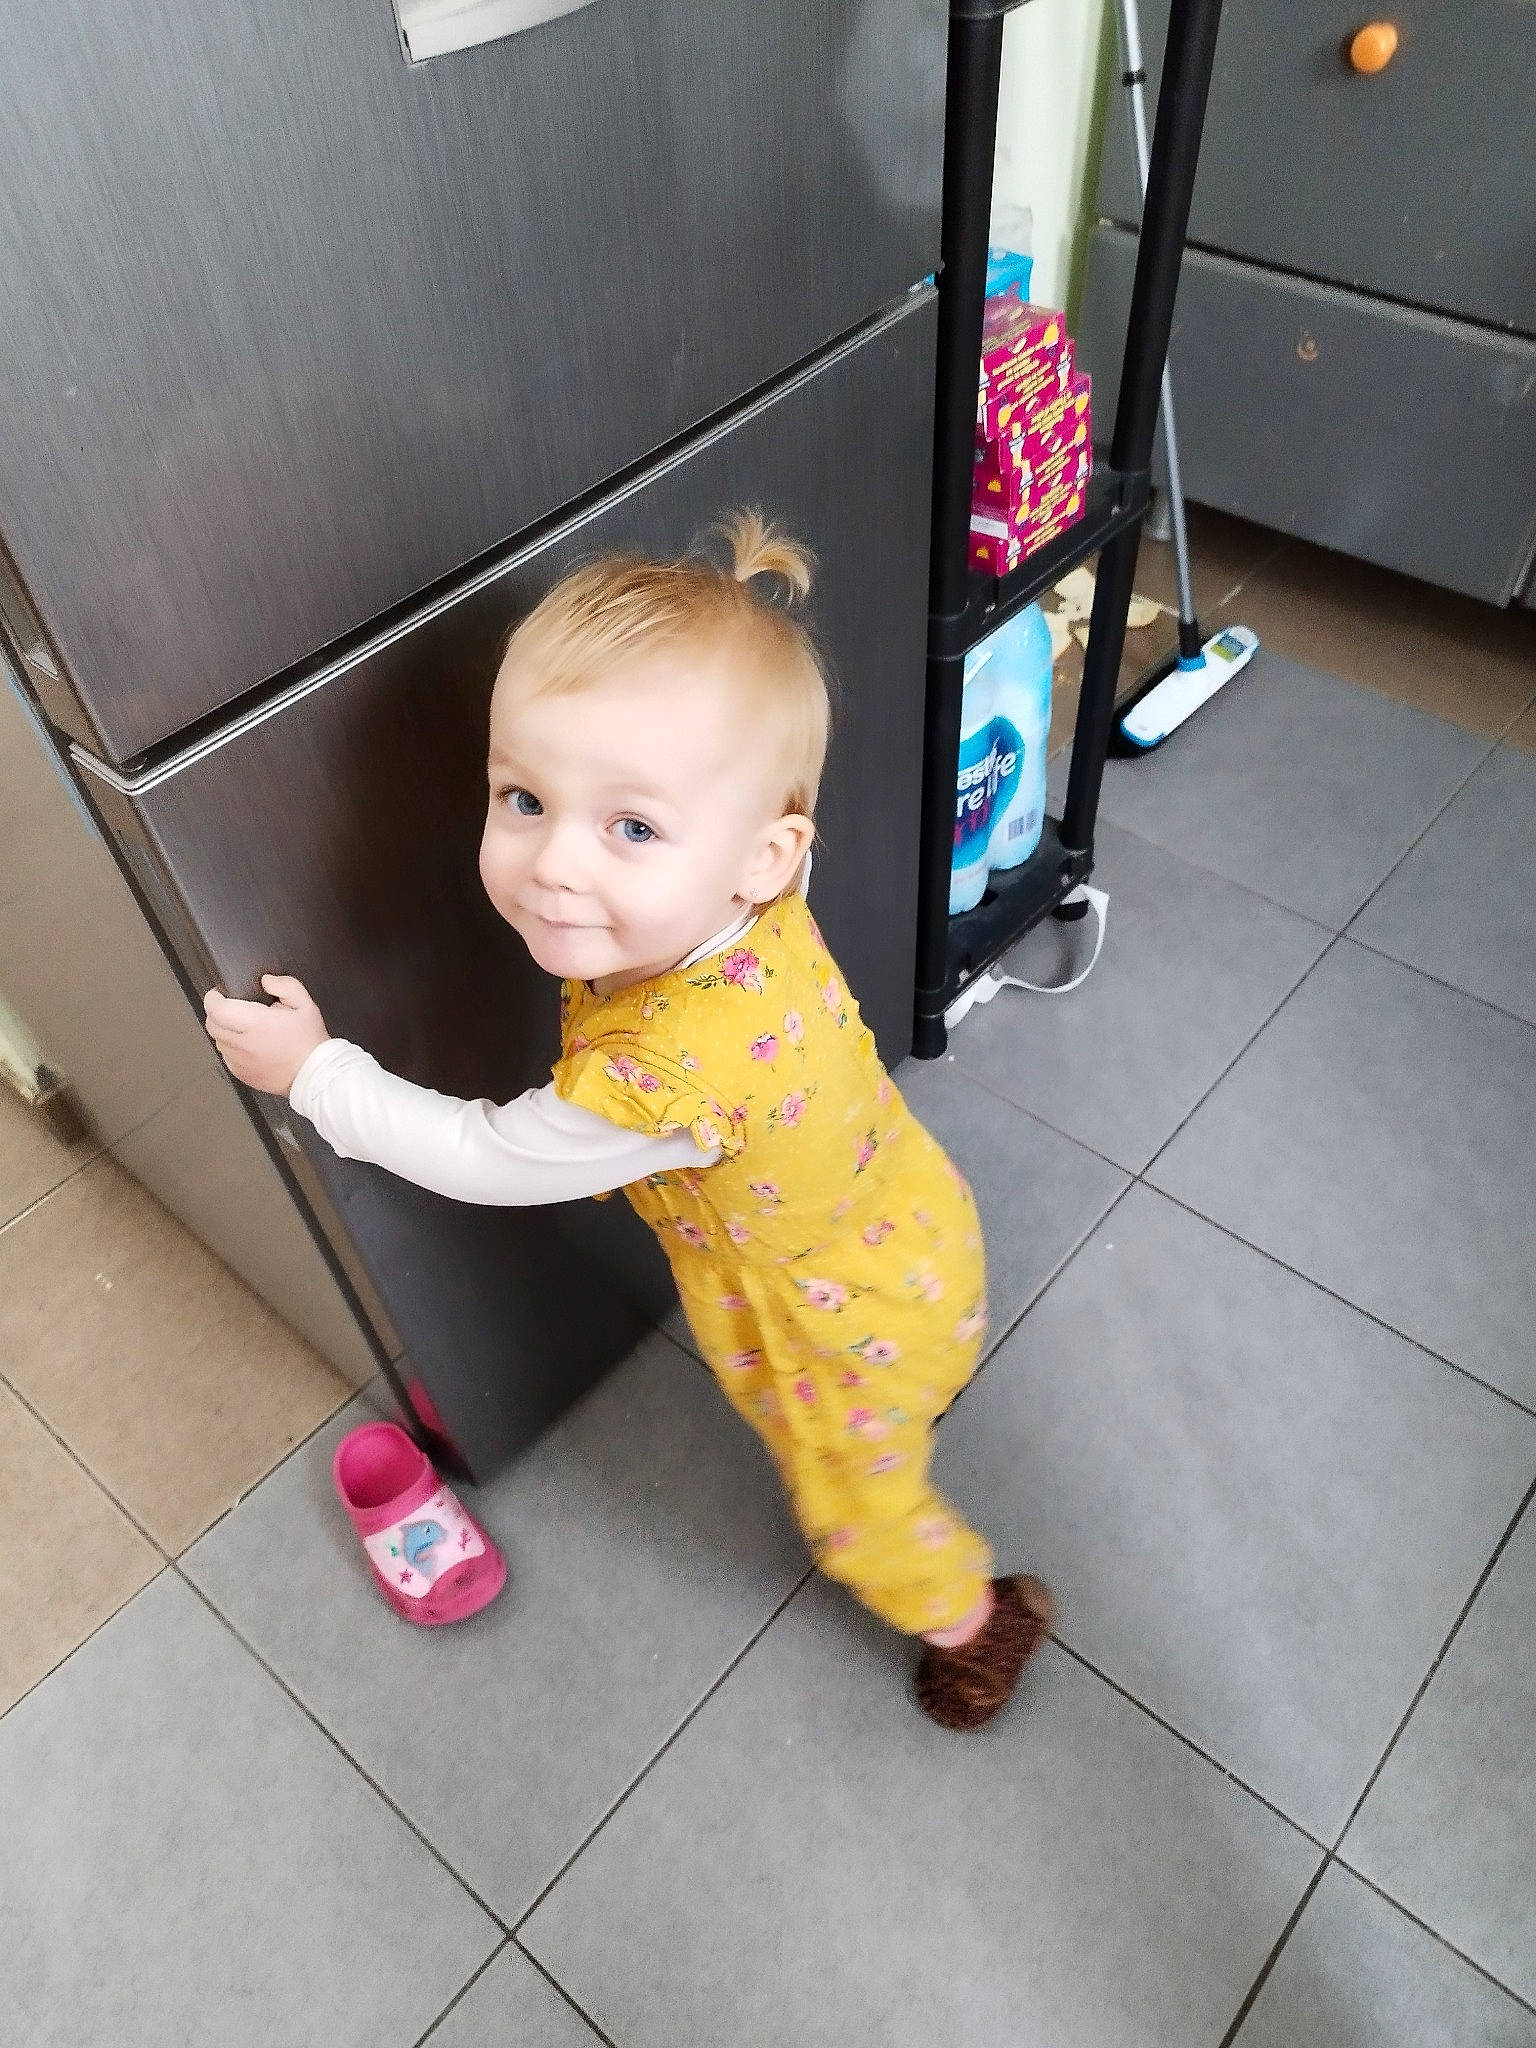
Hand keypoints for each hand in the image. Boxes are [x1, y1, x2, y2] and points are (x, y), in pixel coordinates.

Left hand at [203, 975, 329, 1095]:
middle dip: (217, 1012)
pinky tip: (251, 1046)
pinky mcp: (241, 1073)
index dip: (214, 997)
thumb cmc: (310, 1043)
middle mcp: (243, 1044)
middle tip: (232, 1008)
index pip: (217, 1008)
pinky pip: (226, 1056)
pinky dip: (233, 1049)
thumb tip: (267, 981)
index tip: (220, 994)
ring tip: (246, 1029)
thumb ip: (285, 985)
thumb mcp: (305, 1005)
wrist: (314, 1075)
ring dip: (225, 1031)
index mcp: (256, 1024)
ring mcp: (240, 1061)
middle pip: (211, 1024)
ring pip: (218, 1040)